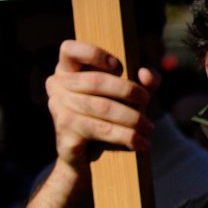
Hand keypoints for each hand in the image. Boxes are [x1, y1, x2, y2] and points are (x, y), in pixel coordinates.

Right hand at [45, 40, 160, 170]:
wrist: (88, 157)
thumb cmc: (110, 118)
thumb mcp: (132, 96)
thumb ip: (144, 81)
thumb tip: (145, 74)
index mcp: (68, 69)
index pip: (69, 50)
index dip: (93, 53)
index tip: (118, 65)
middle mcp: (57, 85)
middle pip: (95, 80)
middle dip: (128, 90)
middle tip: (147, 102)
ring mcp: (58, 108)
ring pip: (101, 107)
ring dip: (132, 118)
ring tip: (150, 128)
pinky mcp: (64, 132)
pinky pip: (100, 130)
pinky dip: (126, 136)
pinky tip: (141, 143)